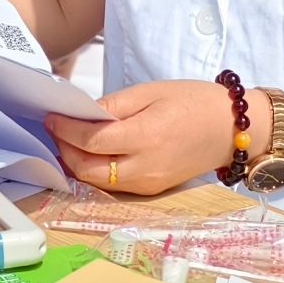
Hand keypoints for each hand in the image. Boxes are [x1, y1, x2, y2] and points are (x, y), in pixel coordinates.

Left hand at [44, 81, 233, 195]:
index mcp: (146, 137)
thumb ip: (113, 106)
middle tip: (56, 130)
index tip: (52, 116)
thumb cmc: (193, 102)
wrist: (232, 129)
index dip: (65, 130)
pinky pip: (114, 185)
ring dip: (77, 163)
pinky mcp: (152, 190)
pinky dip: (96, 171)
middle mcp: (145, 168)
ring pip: (98, 182)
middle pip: (88, 169)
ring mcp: (149, 184)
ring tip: (69, 141)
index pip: (91, 140)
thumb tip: (80, 116)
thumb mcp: (151, 92)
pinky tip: (91, 153)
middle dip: (64, 150)